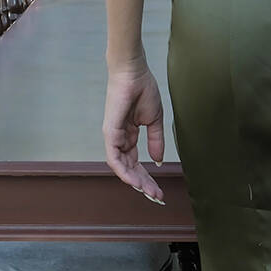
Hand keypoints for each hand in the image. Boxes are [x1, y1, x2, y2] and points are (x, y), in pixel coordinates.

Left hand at [103, 61, 165, 201]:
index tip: (160, 191)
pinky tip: (135, 181)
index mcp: (129, 136)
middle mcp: (119, 139)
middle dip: (144, 184)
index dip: (148, 178)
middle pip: (130, 168)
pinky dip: (124, 171)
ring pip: (122, 167)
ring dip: (136, 181)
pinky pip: (114, 157)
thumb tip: (158, 161)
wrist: (134, 72)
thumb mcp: (154, 120)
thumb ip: (155, 141)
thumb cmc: (143, 90)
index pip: (137, 163)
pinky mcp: (110, 132)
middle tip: (157, 197)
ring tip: (149, 192)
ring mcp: (113, 137)